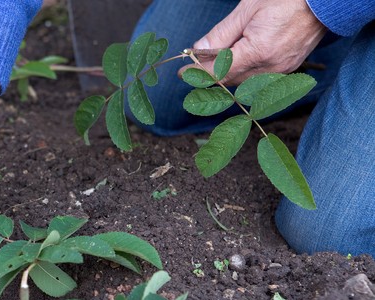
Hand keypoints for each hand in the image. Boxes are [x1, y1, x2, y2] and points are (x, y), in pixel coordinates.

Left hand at [180, 0, 326, 84]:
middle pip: (230, 80)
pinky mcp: (287, 70)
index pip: (220, 71)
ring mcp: (281, 71)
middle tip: (191, 70)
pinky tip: (233, 66)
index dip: (198, 73)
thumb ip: (222, 34)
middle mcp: (271, 67)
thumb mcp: (248, 10)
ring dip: (225, 76)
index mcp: (260, 51)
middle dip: (209, 76)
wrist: (325, 1)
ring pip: (243, 82)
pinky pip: (258, 79)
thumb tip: (198, 49)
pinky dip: (242, 74)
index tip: (182, 73)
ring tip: (209, 67)